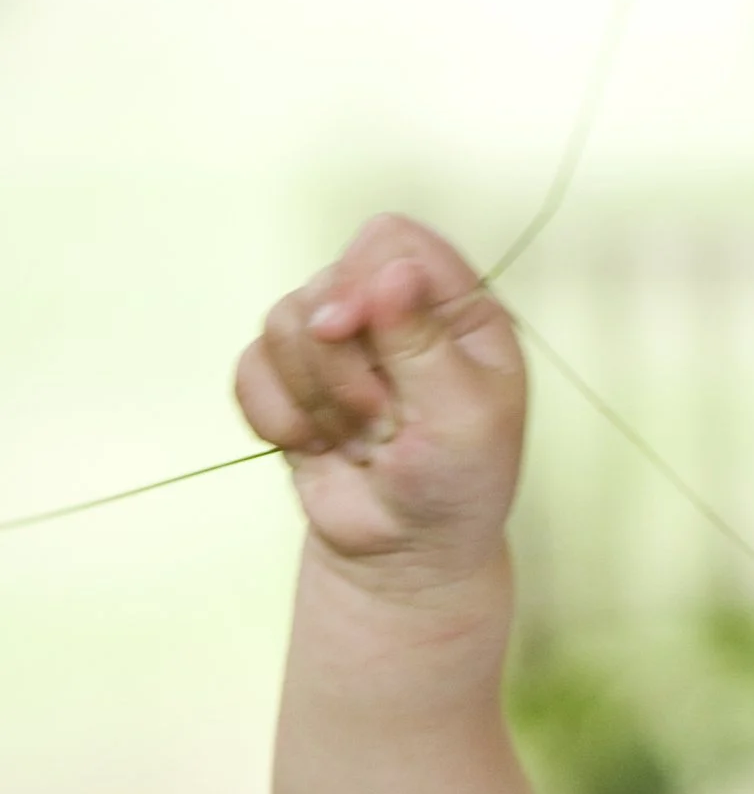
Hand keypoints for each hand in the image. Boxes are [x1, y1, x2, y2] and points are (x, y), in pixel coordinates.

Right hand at [235, 214, 525, 594]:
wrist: (407, 552)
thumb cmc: (459, 485)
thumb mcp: (464, 418)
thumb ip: (424, 342)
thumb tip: (391, 271)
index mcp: (457, 311)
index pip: (393, 241)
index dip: (362, 279)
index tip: (354, 330)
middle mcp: (396, 313)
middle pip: (326, 283)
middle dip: (342, 366)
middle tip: (384, 425)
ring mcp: (340, 343)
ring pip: (282, 323)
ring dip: (316, 399)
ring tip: (361, 443)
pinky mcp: (291, 379)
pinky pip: (249, 368)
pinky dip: (277, 416)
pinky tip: (316, 446)